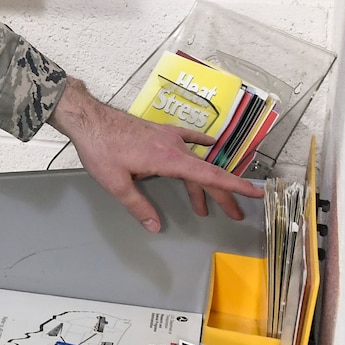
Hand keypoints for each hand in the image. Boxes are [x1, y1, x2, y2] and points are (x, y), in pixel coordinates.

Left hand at [48, 77, 262, 231]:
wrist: (88, 118)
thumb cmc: (100, 149)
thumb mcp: (116, 184)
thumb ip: (138, 205)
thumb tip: (155, 225)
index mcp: (169, 159)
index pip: (210, 176)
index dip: (235, 187)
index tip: (256, 193)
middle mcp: (175, 146)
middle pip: (207, 173)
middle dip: (223, 195)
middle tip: (235, 215)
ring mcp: (169, 136)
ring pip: (196, 162)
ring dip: (203, 183)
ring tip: (204, 207)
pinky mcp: (160, 131)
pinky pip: (187, 138)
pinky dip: (200, 144)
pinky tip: (211, 144)